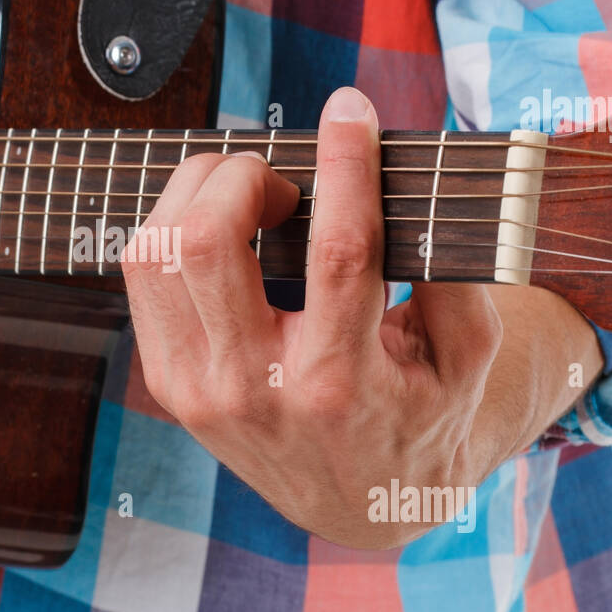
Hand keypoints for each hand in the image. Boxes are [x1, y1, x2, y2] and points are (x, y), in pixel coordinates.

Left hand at [121, 87, 505, 548]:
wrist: (357, 505)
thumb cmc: (422, 417)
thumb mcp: (468, 359)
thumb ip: (457, 274)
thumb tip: (418, 186)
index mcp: (342, 383)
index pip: (339, 253)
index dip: (344, 166)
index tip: (350, 107)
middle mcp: (256, 390)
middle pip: (206, 242)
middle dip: (244, 175)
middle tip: (285, 181)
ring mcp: (198, 391)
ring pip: (154, 253)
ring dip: (195, 194)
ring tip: (248, 196)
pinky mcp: (168, 385)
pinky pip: (143, 278)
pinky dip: (174, 230)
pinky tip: (219, 228)